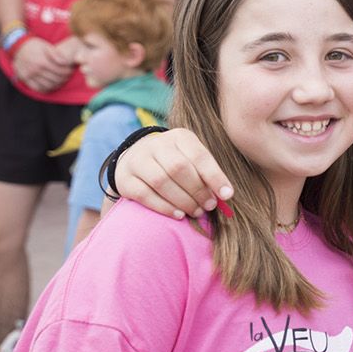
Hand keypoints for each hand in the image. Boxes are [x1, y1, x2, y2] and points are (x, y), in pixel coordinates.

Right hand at [12, 35, 73, 92]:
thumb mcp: (46, 46)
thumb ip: (57, 55)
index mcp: (42, 61)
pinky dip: (47, 88)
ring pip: (48, 85)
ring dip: (57, 84)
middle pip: (56, 79)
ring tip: (61, 80)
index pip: (61, 71)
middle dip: (65, 78)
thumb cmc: (35, 45)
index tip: (71, 70)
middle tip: (68, 76)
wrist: (18, 46)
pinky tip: (51, 85)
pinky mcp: (24, 79)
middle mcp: (35, 70)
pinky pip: (38, 88)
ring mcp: (29, 75)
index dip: (68, 72)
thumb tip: (66, 62)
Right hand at [115, 128, 233, 218]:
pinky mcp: (124, 179)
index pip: (199, 156)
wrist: (138, 160)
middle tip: (209, 206)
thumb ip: (207, 173)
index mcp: (179, 136)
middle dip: (198, 190)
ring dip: (183, 201)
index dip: (215, 176)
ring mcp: (137, 160)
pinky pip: (144, 195)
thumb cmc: (176, 162)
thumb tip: (226, 195)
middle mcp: (156, 145)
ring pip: (161, 182)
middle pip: (179, 168)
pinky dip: (164, 207)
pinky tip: (178, 214)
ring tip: (196, 211)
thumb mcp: (192, 158)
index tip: (227, 195)